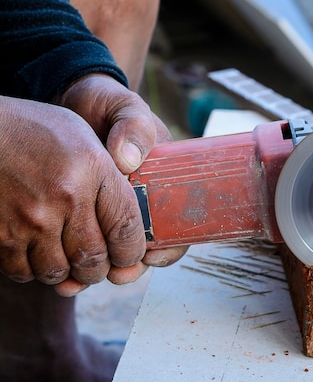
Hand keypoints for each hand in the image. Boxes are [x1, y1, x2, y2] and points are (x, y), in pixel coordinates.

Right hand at [0, 96, 146, 294]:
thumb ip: (115, 174)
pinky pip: (23, 271)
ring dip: (66, 271)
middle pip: (94, 260)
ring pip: (59, 272)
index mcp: (93, 169)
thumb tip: (134, 216)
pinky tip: (36, 251)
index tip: (128, 255)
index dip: (132, 252)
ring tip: (66, 256)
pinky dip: (32, 269)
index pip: (126, 228)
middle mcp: (65, 196)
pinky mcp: (0, 234)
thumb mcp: (85, 137)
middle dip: (99, 268)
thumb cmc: (36, 131)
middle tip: (97, 263)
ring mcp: (30, 218)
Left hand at [57, 74, 187, 289]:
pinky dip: (76, 262)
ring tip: (82, 279)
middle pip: (148, 248)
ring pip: (115, 253)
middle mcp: (143, 202)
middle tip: (117, 274)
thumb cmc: (108, 105)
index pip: (181, 225)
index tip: (153, 255)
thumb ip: (133, 127)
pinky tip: (63, 272)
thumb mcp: (126, 108)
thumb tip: (129, 160)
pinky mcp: (85, 213)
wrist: (72, 103)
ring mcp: (112, 210)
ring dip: (103, 271)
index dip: (171, 247)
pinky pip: (86, 245)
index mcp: (166, 183)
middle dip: (133, 266)